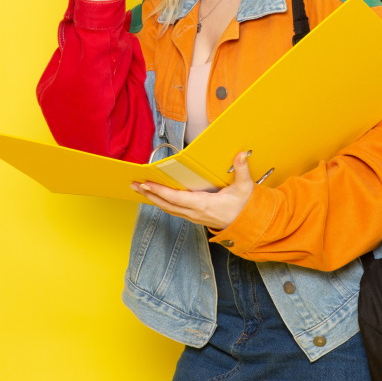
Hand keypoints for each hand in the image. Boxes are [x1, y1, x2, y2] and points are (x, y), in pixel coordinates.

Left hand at [132, 151, 255, 229]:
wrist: (247, 226)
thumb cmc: (244, 207)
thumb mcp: (245, 188)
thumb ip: (242, 171)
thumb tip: (240, 154)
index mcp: (204, 205)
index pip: (176, 198)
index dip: (160, 191)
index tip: (146, 184)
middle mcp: (195, 213)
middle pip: (166, 204)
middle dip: (149, 194)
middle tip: (134, 185)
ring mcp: (193, 216)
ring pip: (168, 208)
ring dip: (153, 199)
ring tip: (140, 189)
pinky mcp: (193, 217)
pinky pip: (173, 210)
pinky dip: (162, 202)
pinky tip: (155, 196)